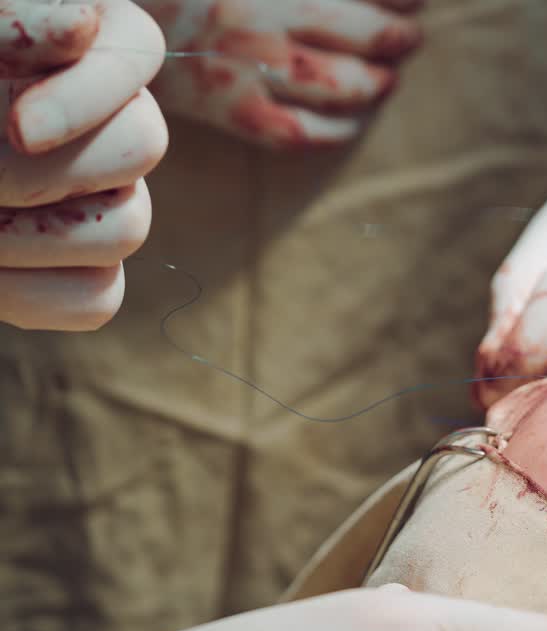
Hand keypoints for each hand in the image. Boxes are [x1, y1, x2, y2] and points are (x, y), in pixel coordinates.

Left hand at [0, 0, 167, 330]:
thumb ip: (16, 29)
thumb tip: (80, 29)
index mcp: (91, 42)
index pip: (135, 55)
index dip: (86, 101)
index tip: (20, 129)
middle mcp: (116, 119)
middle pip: (142, 146)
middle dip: (41, 174)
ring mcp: (109, 198)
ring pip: (127, 229)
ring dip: (26, 237)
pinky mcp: (86, 268)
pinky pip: (97, 297)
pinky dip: (29, 294)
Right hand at [136, 0, 423, 148]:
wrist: (107, 22)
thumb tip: (392, 2)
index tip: (417, 2)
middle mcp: (258, 19)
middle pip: (364, 34)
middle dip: (397, 37)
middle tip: (409, 38)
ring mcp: (244, 67)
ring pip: (341, 85)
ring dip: (376, 84)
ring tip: (387, 80)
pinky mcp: (230, 110)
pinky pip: (301, 133)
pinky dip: (337, 130)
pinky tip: (352, 120)